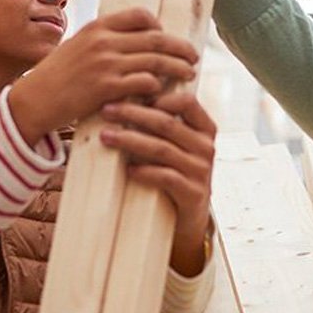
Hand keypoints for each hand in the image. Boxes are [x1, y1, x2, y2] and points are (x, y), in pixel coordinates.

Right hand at [7, 8, 198, 144]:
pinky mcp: (107, 88)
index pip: (140, 15)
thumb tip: (132, 40)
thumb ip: (103, 40)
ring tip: (189, 74)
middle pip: (155, 38)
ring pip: (156, 61)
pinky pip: (145, 83)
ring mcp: (105, 63)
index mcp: (98, 26)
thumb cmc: (58, 75)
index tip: (167, 37)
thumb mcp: (78, 46)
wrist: (34, 99)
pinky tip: (165, 93)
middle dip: (179, 47)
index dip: (159, 26)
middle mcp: (103, 41)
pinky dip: (159, 88)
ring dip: (177, 68)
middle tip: (194, 56)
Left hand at [99, 91, 215, 276]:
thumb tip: (124, 98)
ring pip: (162, 149)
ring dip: (131, 140)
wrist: (189, 217)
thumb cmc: (176, 173)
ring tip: (106, 137)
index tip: (130, 94)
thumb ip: (163, 123)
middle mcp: (206, 147)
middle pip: (167, 123)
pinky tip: (128, 170)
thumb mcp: (177, 145)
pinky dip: (145, 172)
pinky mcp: (193, 193)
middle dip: (133, 113)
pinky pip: (166, 178)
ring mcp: (201, 171)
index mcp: (205, 129)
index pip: (187, 102)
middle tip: (107, 110)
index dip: (159, 95)